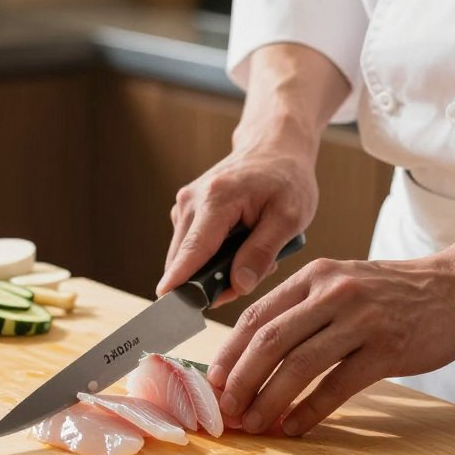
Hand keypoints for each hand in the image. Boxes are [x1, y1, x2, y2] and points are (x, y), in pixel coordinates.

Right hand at [157, 42, 349, 303]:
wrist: (274, 148)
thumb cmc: (287, 179)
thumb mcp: (290, 217)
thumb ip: (262, 252)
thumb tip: (237, 285)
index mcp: (217, 200)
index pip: (193, 251)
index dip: (179, 282)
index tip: (165, 306)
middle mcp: (191, 201)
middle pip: (186, 260)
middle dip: (212, 281)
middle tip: (253, 274)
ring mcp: (185, 205)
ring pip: (187, 257)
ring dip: (215, 269)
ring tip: (252, 253)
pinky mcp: (185, 212)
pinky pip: (191, 249)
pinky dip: (212, 257)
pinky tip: (239, 245)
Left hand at [207, 255, 454, 434]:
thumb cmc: (396, 291)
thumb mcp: (342, 281)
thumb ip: (303, 307)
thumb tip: (256, 351)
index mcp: (314, 277)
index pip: (256, 316)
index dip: (229, 352)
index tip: (213, 382)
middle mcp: (331, 293)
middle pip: (269, 341)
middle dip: (241, 380)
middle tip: (227, 410)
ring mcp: (360, 319)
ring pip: (298, 365)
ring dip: (270, 399)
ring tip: (255, 423)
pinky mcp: (386, 348)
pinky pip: (337, 385)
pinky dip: (311, 410)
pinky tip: (295, 426)